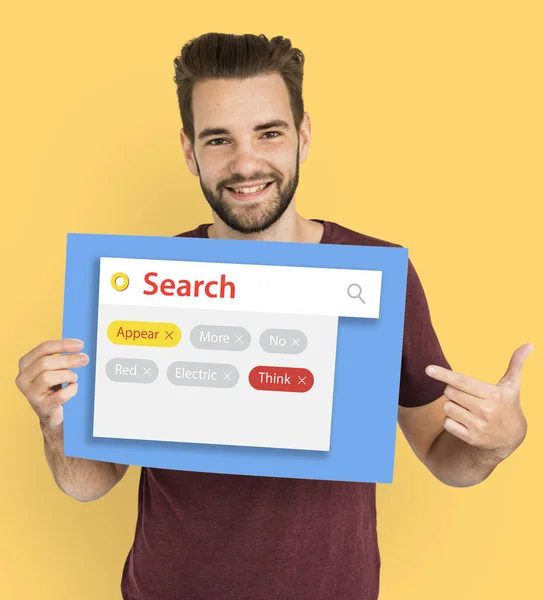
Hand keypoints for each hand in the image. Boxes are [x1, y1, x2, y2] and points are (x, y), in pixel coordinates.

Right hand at [15, 339, 88, 429]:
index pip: (43, 348)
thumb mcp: (53, 368)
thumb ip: (60, 357)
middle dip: (68, 359)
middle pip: (45, 362)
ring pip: (47, 377)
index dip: (63, 344)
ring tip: (74, 377)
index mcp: (25, 364)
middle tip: (85, 359)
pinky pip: (60, 395)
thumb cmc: (52, 386)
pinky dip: (71, 390)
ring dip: (67, 375)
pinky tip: (72, 388)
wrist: (50, 412)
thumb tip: (79, 346)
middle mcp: (23, 378)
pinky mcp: (42, 407)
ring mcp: (31, 394)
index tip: (80, 345)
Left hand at [425, 343, 532, 459]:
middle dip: (451, 390)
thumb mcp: (512, 385)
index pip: (462, 381)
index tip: (428, 369)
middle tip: (465, 395)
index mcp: (493, 394)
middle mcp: (485, 410)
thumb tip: (529, 345)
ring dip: (451, 405)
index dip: (444, 374)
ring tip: (466, 408)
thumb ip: (516, 364)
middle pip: (450, 392)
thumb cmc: (508, 405)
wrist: (512, 437)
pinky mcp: (471, 438)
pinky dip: (450, 420)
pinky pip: (446, 423)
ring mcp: (478, 425)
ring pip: (446, 407)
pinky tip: (464, 421)